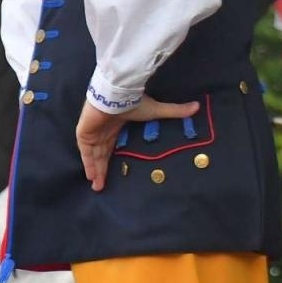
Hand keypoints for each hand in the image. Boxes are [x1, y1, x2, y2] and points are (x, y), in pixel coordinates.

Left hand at [75, 96, 199, 191]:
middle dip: (101, 170)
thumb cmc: (134, 102)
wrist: (117, 95)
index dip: (110, 159)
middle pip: (100, 155)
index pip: (110, 146)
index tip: (112, 172)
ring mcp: (92, 133)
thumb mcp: (156, 110)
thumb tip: (197, 106)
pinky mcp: (84, 133)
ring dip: (95, 170)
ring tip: (98, 187)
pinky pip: (85, 152)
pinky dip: (88, 163)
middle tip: (102, 187)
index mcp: (115, 127)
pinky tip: (91, 176)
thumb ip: (174, 111)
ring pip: (92, 156)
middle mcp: (102, 132)